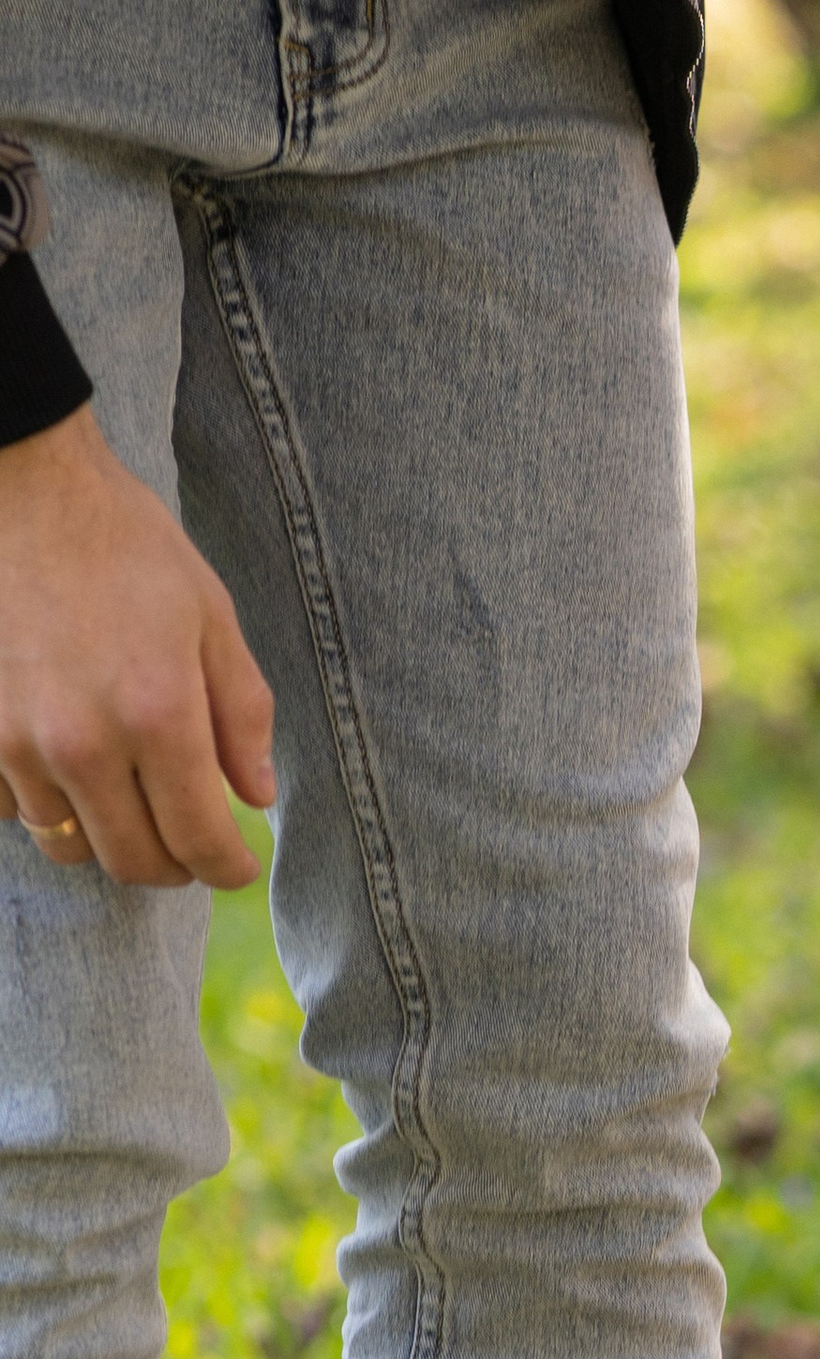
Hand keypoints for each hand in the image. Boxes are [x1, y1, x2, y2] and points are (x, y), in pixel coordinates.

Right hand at [0, 405, 274, 887]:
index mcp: (158, 715)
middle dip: (174, 865)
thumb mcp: (210, 617)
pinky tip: (66, 765)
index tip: (237, 868)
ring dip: (107, 835)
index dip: (226, 869)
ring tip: (129, 797)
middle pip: (134, 862)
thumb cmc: (123, 545)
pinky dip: (45, 805)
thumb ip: (241, 715)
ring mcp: (16, 743)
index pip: (199, 841)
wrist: (20, 489)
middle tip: (191, 844)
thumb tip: (257, 797)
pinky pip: (12, 811)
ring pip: (69, 845)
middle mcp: (83, 744)